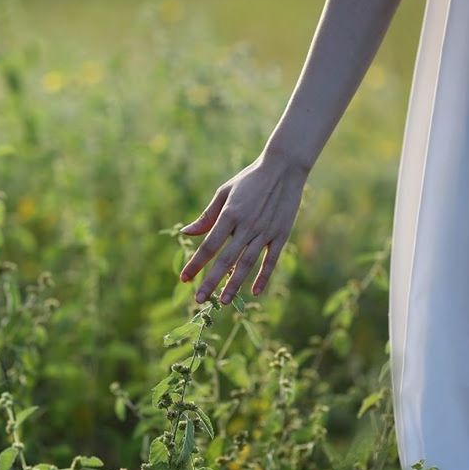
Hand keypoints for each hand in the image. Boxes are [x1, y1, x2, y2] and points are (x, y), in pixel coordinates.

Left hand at [179, 149, 308, 303]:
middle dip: (211, 281)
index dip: (195, 264)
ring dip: (234, 284)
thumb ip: (206, 216)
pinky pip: (270, 260)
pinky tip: (254, 292)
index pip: (209, 245)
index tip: (184, 278)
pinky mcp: (281, 235)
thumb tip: (186, 232)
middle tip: (200, 300)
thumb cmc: (249, 180)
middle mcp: (246, 226)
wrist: (284, 168)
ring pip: (247, 263)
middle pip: (225, 260)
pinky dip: (263, 277)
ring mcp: (265, 231)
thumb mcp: (224, 193)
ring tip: (224, 301)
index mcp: (229, 214)